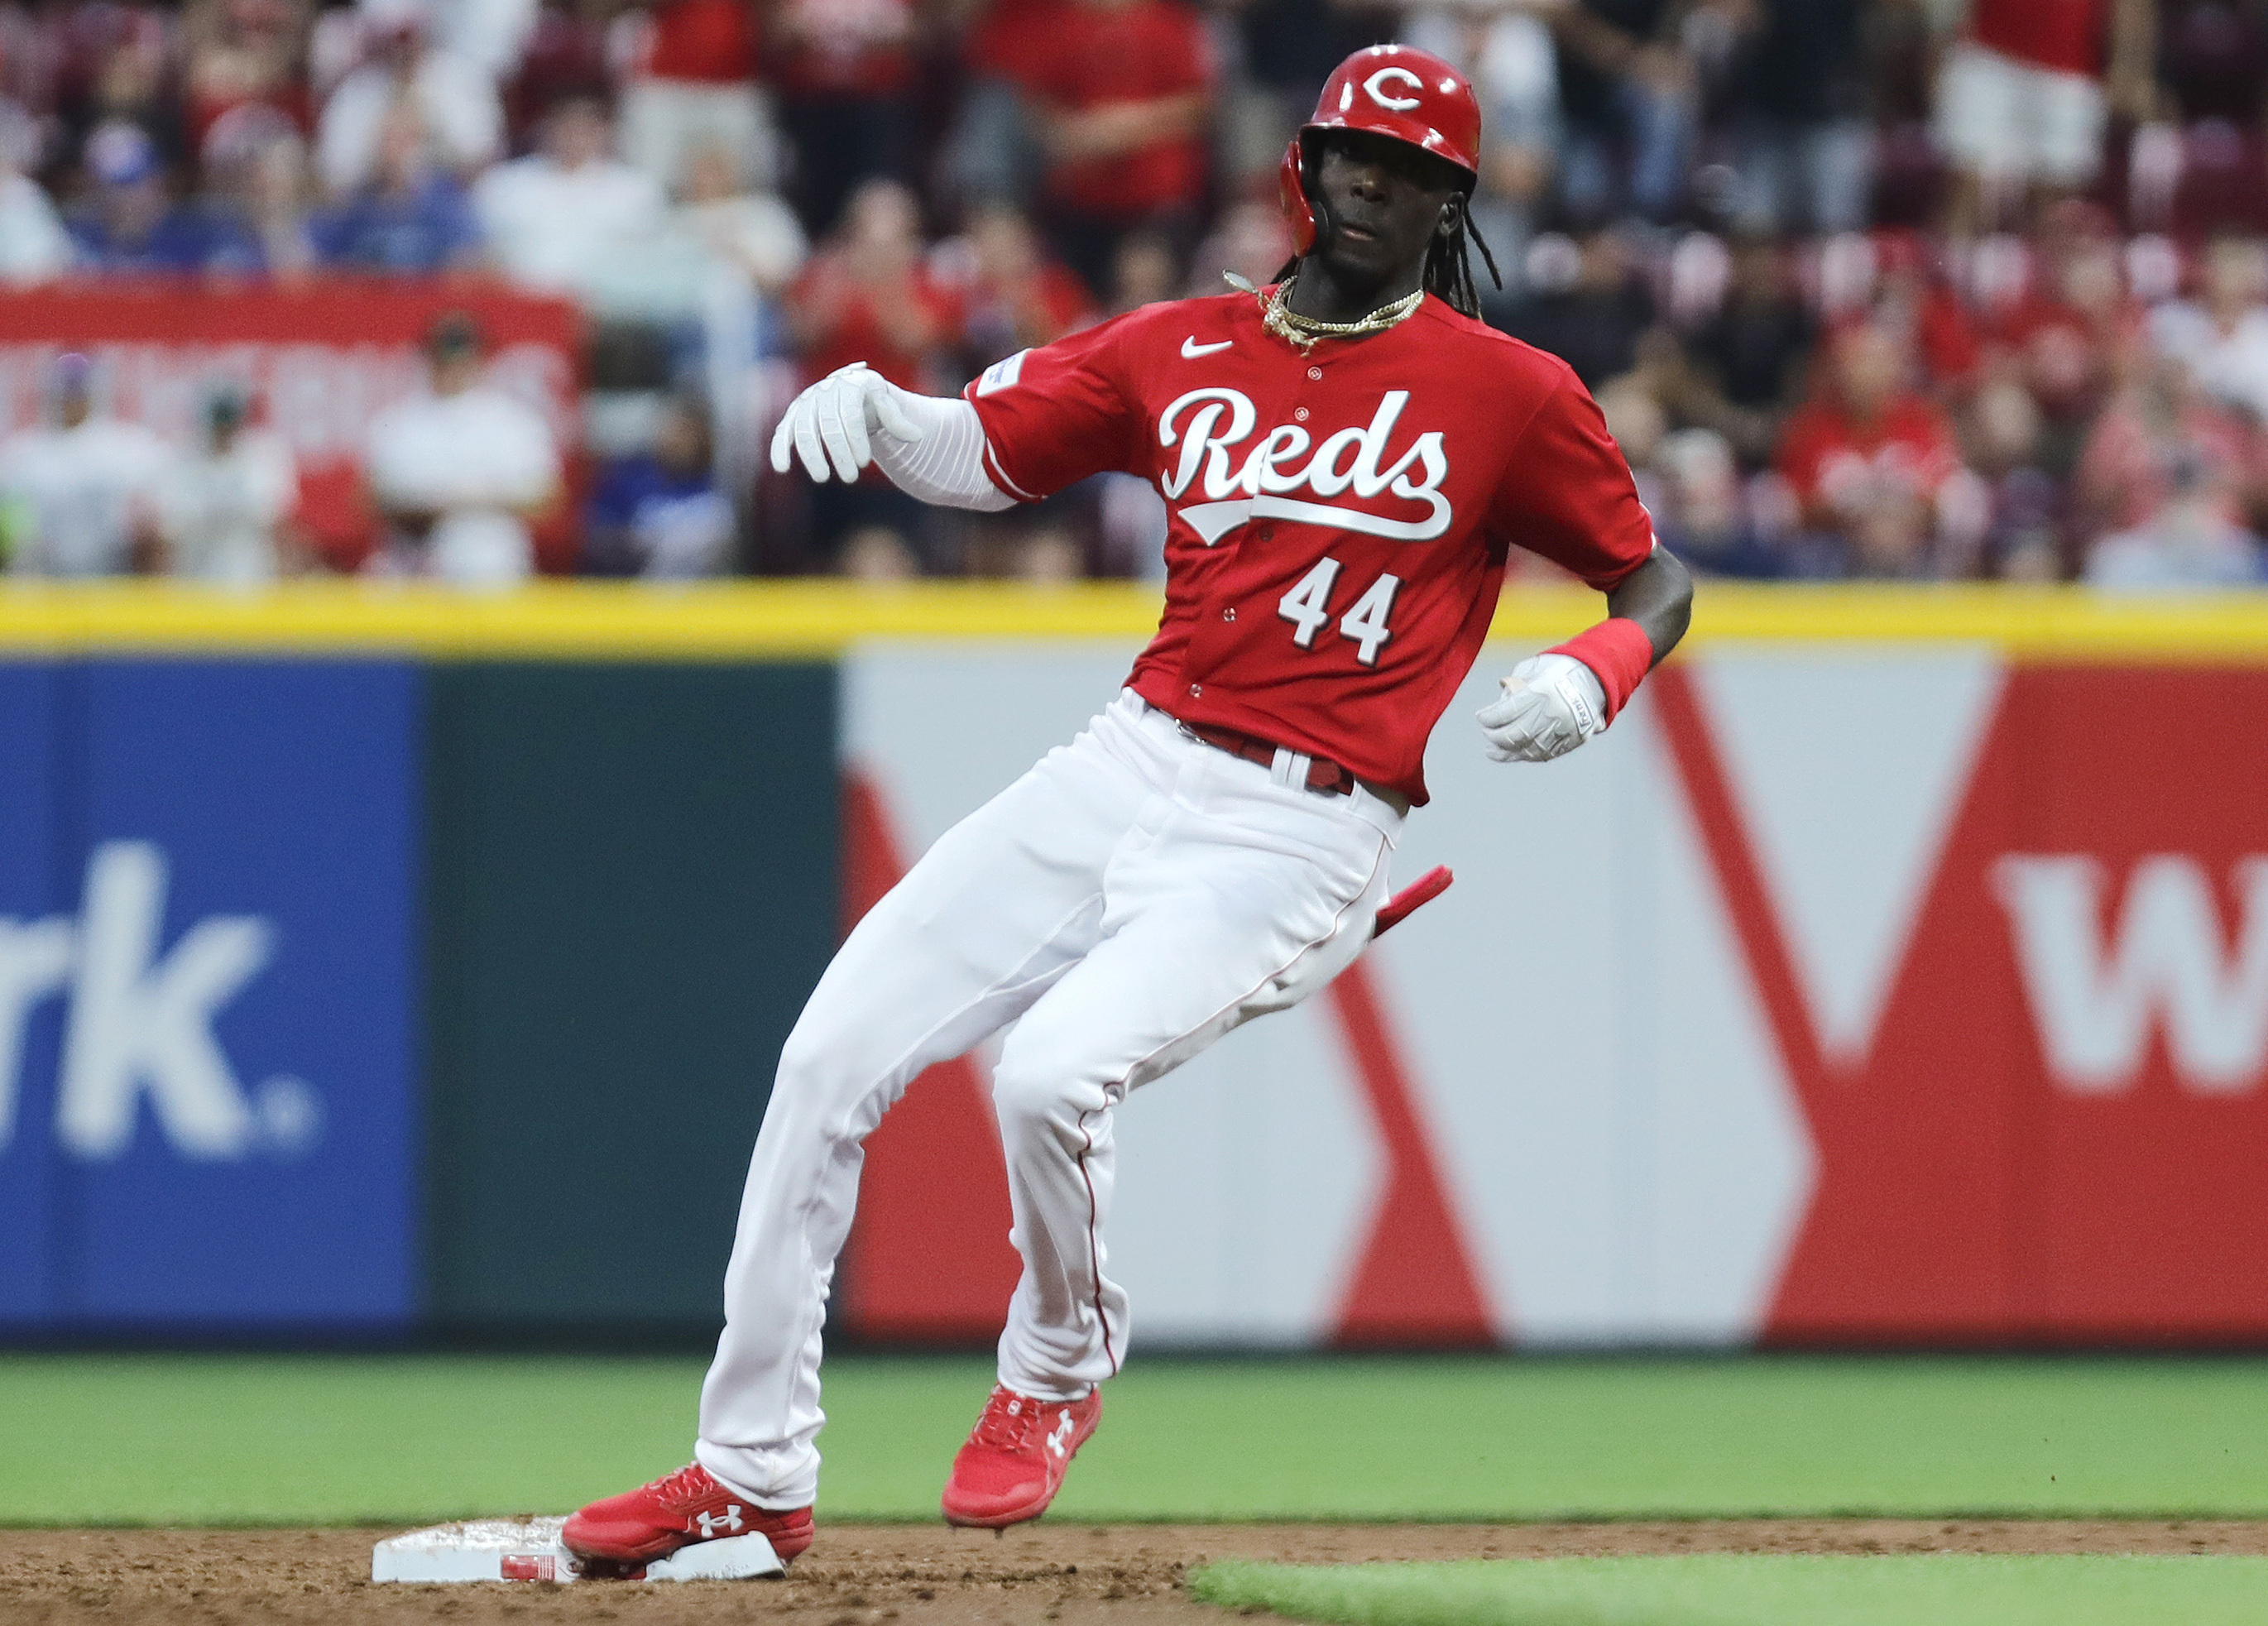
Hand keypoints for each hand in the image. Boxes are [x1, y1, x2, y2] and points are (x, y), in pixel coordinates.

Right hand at [769, 363, 924, 482]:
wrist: (849, 391)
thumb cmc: (872, 401)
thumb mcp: (888, 405)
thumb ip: (898, 420)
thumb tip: (917, 437)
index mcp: (851, 385)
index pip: (851, 414)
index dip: (856, 440)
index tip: (864, 462)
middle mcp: (825, 391)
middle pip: (828, 425)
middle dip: (839, 453)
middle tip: (851, 478)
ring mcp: (806, 403)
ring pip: (804, 431)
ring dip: (812, 456)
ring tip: (823, 477)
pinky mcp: (792, 417)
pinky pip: (783, 433)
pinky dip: (779, 449)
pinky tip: (782, 469)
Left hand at [1477, 653, 1607, 762]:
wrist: (1598, 679)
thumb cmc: (1562, 669)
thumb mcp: (1536, 667)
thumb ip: (1515, 683)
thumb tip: (1500, 702)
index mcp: (1540, 691)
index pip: (1506, 711)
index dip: (1489, 717)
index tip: (1481, 717)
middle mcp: (1551, 713)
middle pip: (1514, 734)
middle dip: (1495, 737)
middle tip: (1487, 733)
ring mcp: (1562, 729)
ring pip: (1528, 749)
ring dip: (1507, 752)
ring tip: (1493, 751)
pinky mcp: (1571, 740)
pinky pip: (1544, 754)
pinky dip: (1526, 755)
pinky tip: (1515, 753)